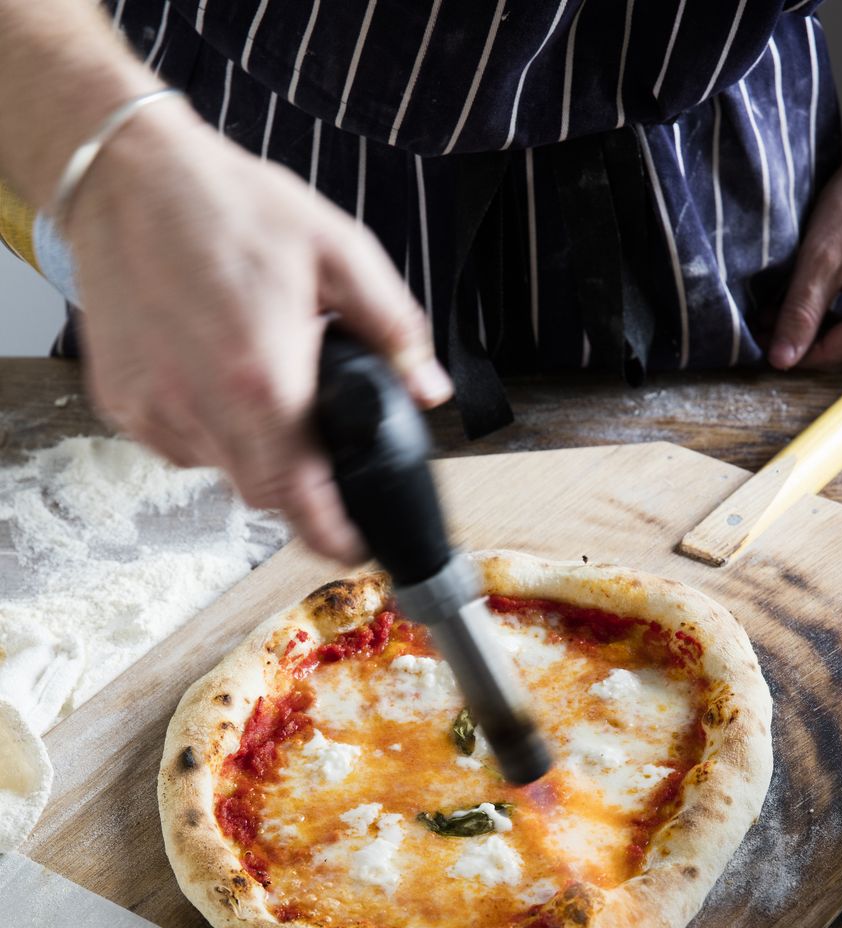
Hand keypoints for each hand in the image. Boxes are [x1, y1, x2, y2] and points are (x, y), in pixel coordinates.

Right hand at [66, 100, 452, 561]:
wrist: (126, 176)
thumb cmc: (227, 205)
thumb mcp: (336, 252)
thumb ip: (394, 329)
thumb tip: (428, 389)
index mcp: (264, 381)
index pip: (302, 499)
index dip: (332, 536)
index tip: (352, 547)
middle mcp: (204, 408)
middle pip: (263, 494)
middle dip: (297, 484)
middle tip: (313, 441)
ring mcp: (155, 410)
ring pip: (220, 470)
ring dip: (249, 448)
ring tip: (254, 376)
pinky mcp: (122, 403)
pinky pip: (178, 444)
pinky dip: (204, 427)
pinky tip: (208, 370)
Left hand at [768, 151, 841, 371]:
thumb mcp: (821, 260)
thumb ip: (800, 314)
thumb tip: (782, 359)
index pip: (833, 354)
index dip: (792, 353)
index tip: (760, 346)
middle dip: (803, 339)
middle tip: (764, 326)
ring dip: (815, 326)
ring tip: (778, 312)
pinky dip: (834, 312)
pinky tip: (807, 300)